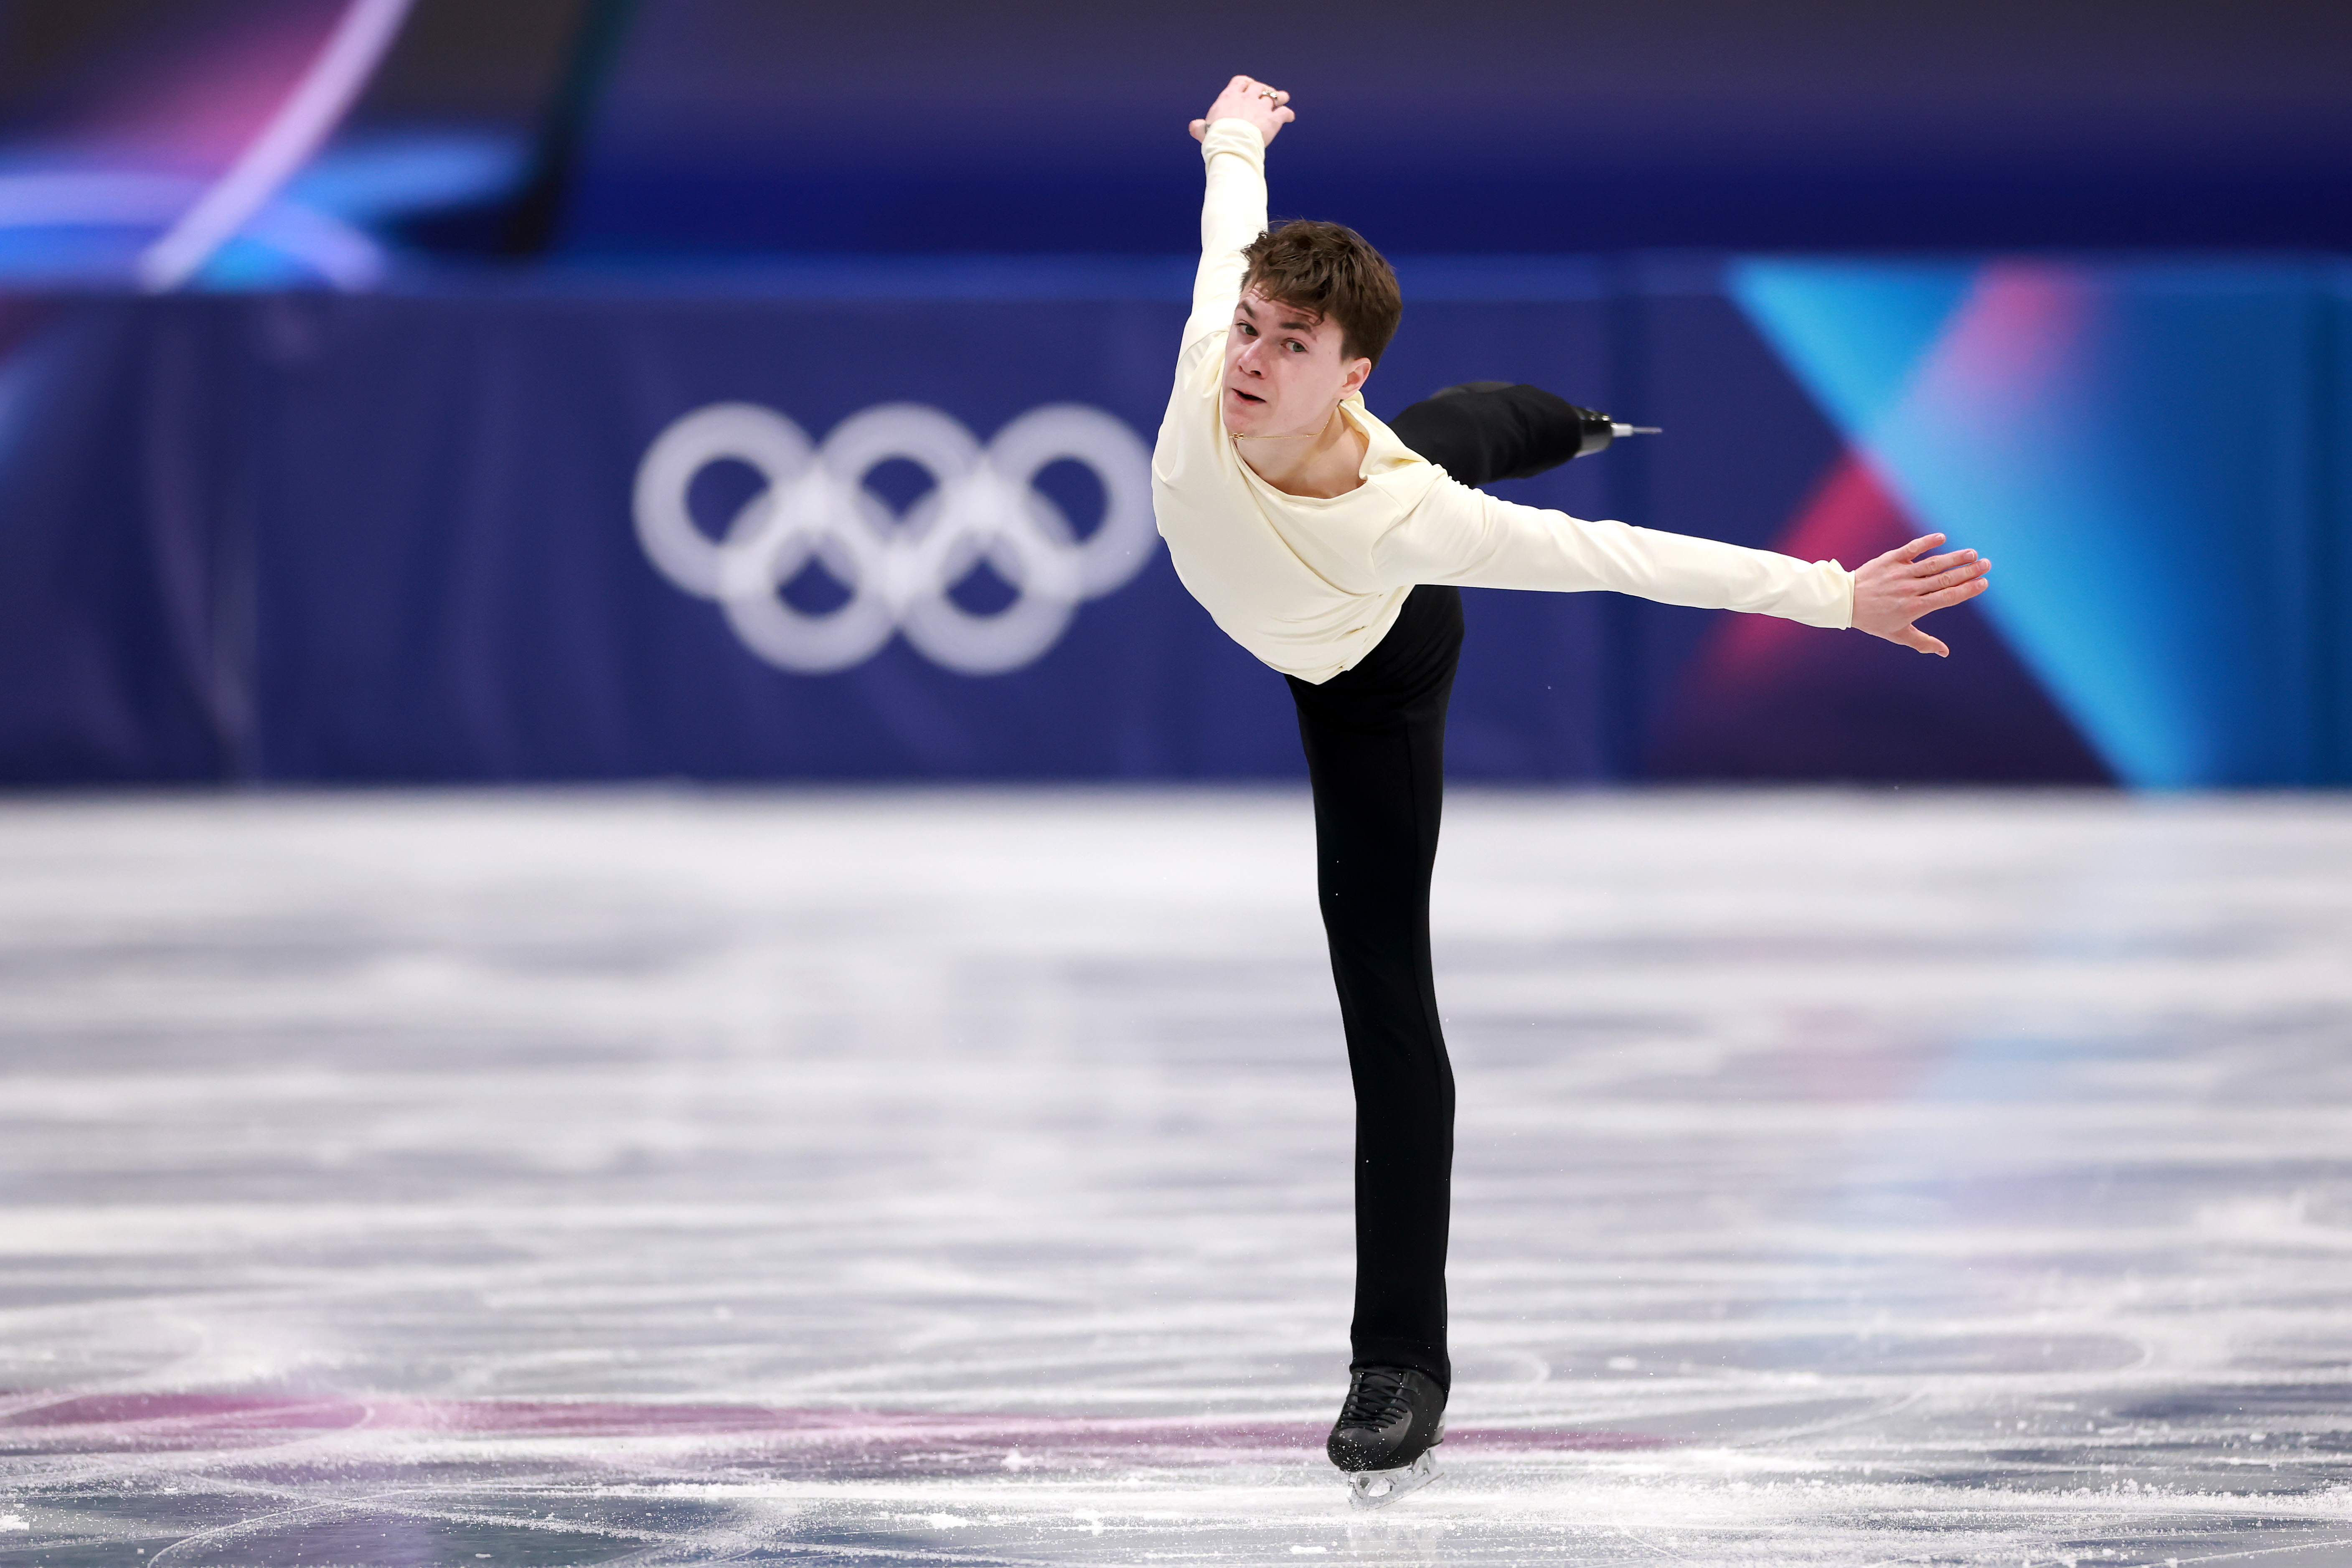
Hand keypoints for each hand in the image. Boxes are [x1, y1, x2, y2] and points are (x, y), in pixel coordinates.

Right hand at [1189, 75, 1292, 145]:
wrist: (1231, 144)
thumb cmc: (1215, 137)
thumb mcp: (1204, 131)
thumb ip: (1200, 127)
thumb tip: (1194, 126)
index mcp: (1230, 97)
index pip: (1240, 81)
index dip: (1246, 83)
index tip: (1249, 86)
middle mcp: (1247, 99)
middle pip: (1259, 87)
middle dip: (1264, 89)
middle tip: (1267, 94)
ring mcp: (1261, 108)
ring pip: (1274, 97)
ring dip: (1279, 97)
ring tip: (1283, 98)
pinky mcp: (1273, 120)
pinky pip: (1284, 113)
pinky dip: (1288, 114)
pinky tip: (1290, 117)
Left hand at [1849, 532, 1990, 656]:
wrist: (1845, 602)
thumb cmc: (1873, 620)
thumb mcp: (1898, 635)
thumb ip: (1923, 643)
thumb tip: (1945, 653)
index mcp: (1915, 608)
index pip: (1948, 597)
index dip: (1967, 590)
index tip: (1984, 583)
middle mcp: (1910, 590)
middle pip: (1945, 579)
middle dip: (1968, 572)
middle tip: (1987, 564)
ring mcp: (1901, 573)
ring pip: (1932, 564)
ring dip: (1954, 557)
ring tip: (1972, 553)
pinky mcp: (1890, 560)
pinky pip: (1911, 549)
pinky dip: (1926, 542)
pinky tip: (1942, 538)